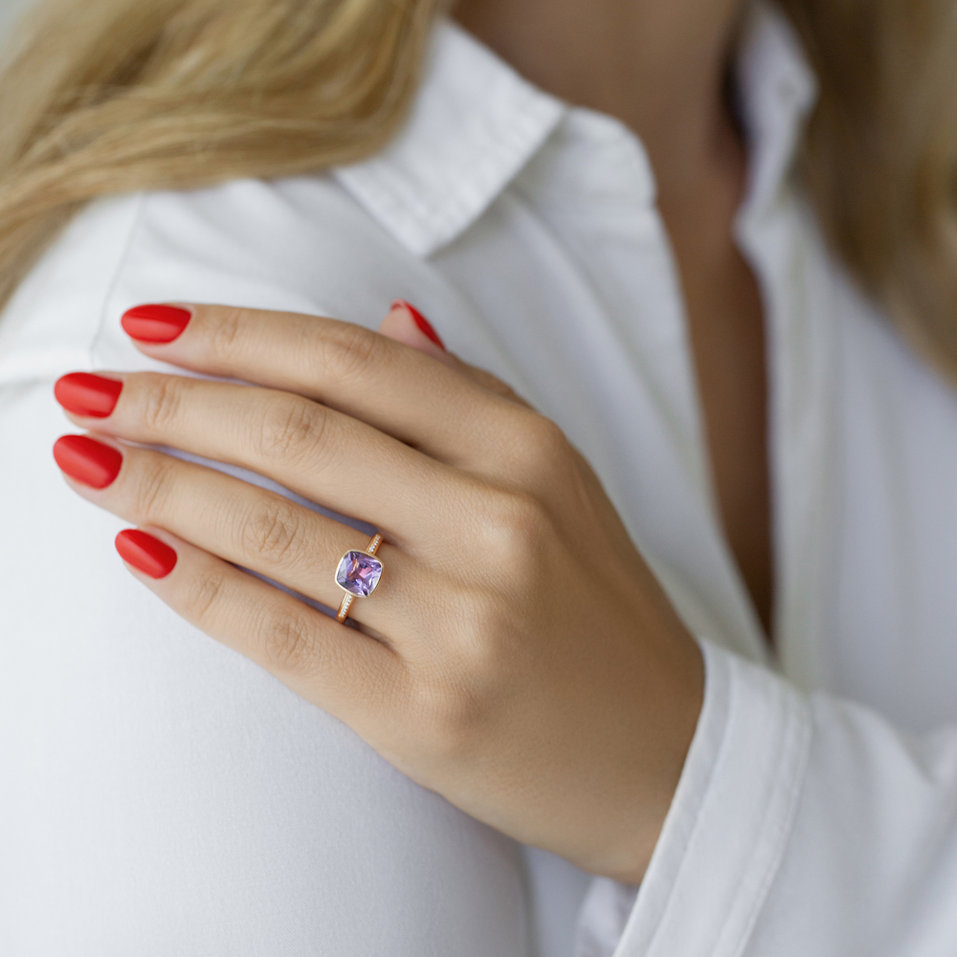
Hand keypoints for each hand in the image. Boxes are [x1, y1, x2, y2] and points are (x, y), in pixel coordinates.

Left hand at [51, 299, 704, 883]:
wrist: (667, 751)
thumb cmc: (600, 610)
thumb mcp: (559, 481)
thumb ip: (469, 398)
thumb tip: (385, 317)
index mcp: (528, 450)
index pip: (354, 364)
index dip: (241, 336)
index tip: (154, 327)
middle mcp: (498, 523)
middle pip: (299, 436)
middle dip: (173, 404)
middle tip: (89, 392)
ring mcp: (463, 621)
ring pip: (275, 531)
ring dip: (159, 487)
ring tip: (86, 460)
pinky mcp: (425, 713)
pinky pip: (286, 636)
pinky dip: (199, 588)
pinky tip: (139, 551)